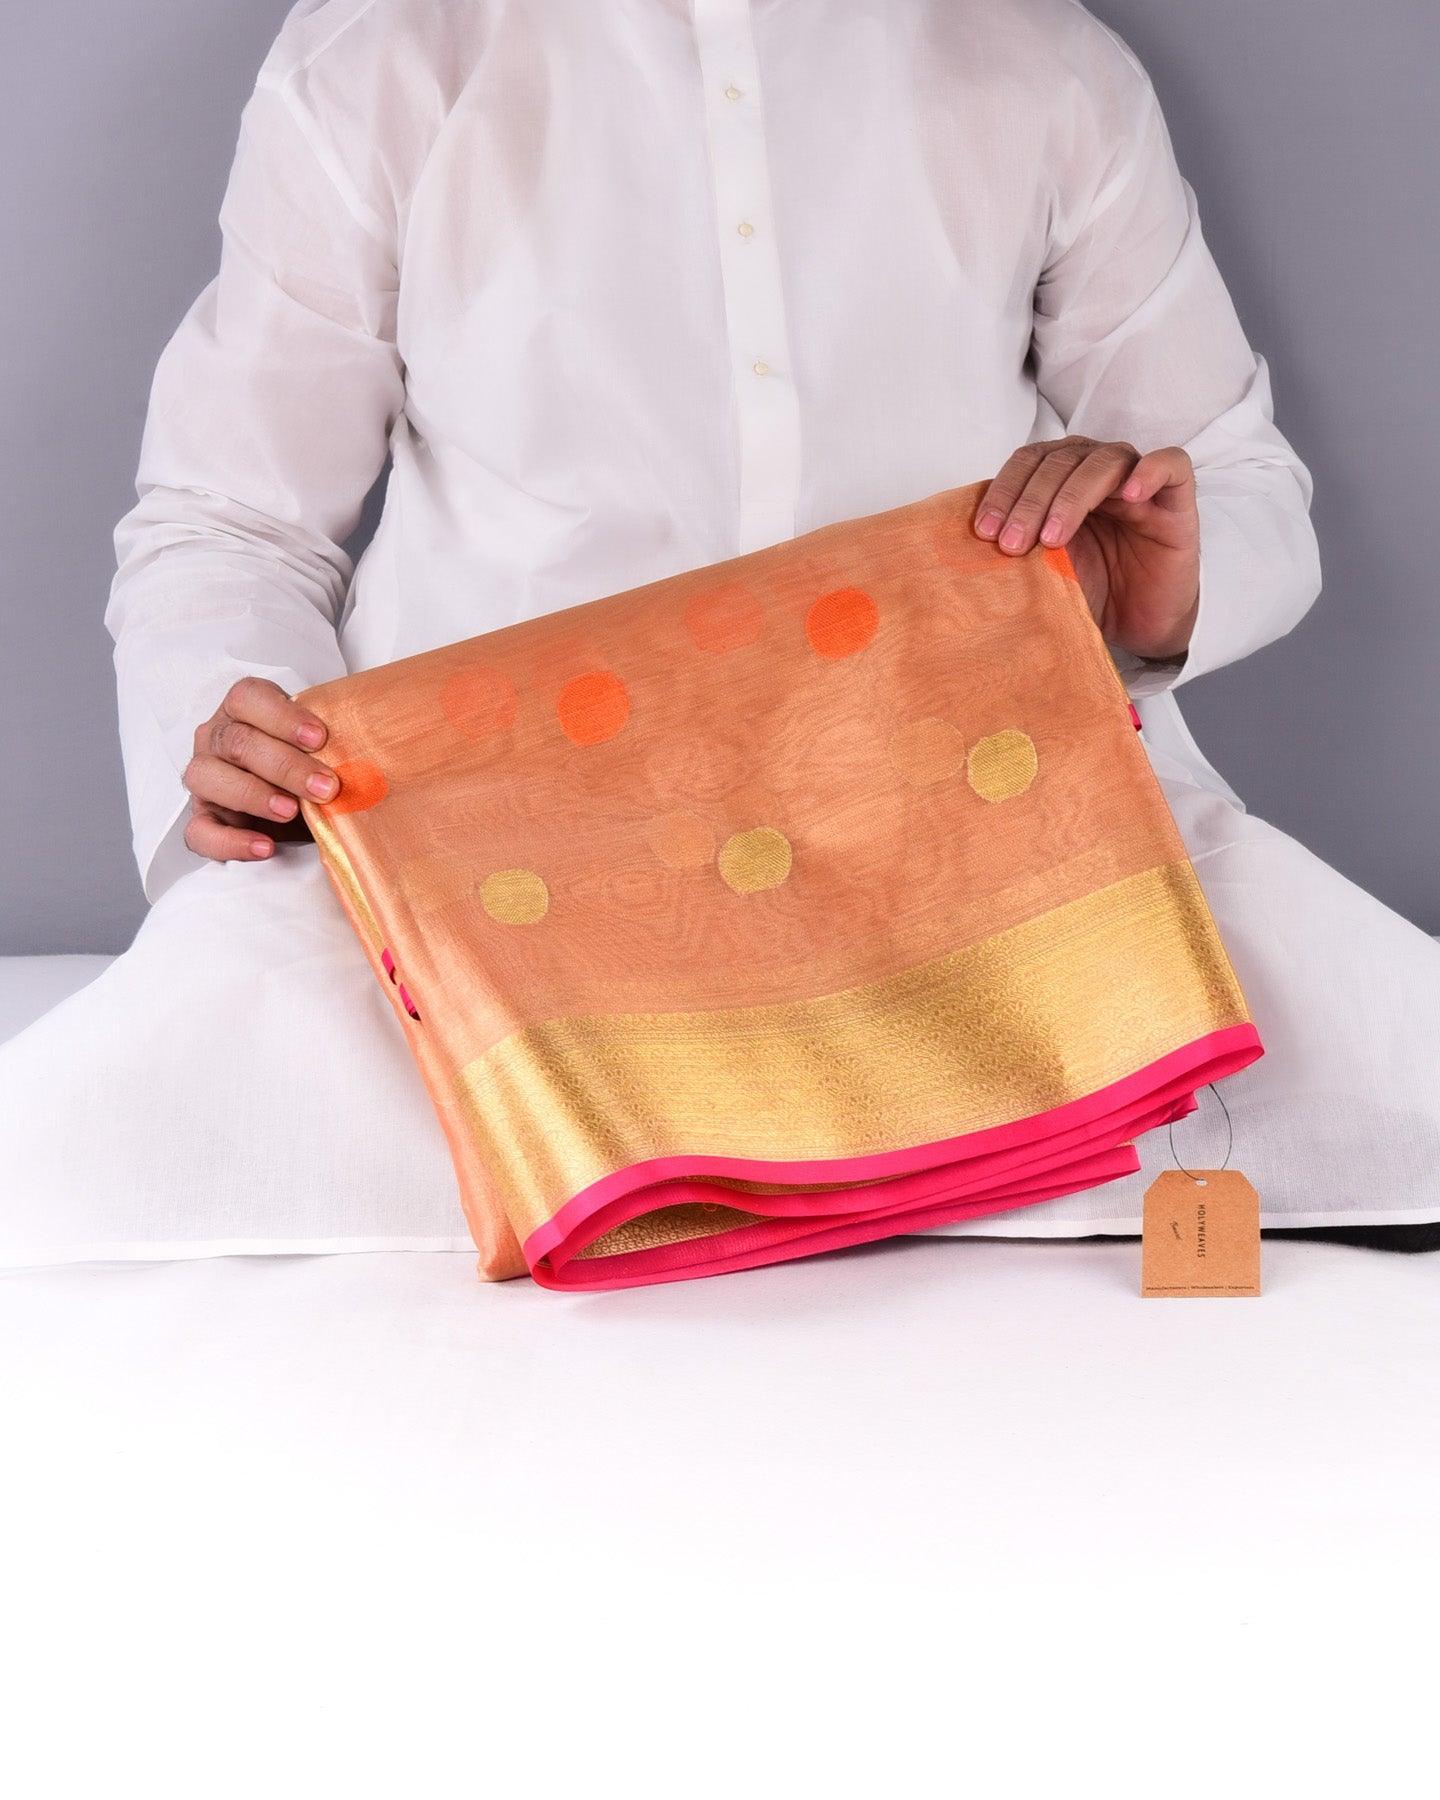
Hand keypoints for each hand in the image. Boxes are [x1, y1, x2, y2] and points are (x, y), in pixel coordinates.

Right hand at [183, 676, 337, 862]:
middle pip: (239, 742)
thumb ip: (330, 748)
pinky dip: (230, 842)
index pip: (248, 697)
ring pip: (208, 777)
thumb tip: (368, 764)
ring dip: (254, 795)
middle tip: (326, 786)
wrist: (293, 808)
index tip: (320, 738)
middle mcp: (216, 738)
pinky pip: (200, 831)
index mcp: (243, 710)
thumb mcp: (319, 751)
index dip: (283, 716)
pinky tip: (265, 848)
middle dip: (286, 765)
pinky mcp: (201, 819)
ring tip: (292, 812)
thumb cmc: (308, 767)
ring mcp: (204, 778)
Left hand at [973, 437, 1199, 659]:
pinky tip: (1128, 496)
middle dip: (1030, 501)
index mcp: (1061, 478)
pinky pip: (1169, 465)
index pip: (1028, 462)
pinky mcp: (1176, 498)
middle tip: (1011, 544)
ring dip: (1071, 497)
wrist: (1139, 623)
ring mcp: (1137, 481)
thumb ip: (1017, 546)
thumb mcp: (1044, 569)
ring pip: (1103, 462)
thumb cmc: (1091, 590)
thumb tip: (965, 546)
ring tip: (1052, 538)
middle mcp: (1096, 471)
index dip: (1004, 490)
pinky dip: (1149, 472)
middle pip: (1060, 461)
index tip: (983, 531)